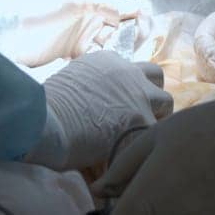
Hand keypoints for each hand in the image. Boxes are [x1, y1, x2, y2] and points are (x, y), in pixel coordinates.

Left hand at [0, 0, 147, 65]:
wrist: (8, 32)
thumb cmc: (40, 6)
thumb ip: (107, 3)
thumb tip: (139, 8)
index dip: (140, 10)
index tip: (141, 25)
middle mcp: (96, 8)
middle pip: (128, 20)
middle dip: (133, 32)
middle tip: (129, 44)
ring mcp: (87, 30)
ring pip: (117, 40)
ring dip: (120, 47)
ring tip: (112, 54)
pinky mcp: (79, 50)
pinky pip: (102, 55)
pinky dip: (106, 59)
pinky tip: (102, 63)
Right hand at [24, 51, 173, 171]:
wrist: (47, 119)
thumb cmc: (48, 104)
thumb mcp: (70, 79)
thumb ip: (89, 83)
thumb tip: (89, 98)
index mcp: (109, 60)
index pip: (131, 69)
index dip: (129, 87)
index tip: (122, 102)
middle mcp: (129, 73)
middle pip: (156, 76)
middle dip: (151, 94)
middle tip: (141, 113)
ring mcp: (139, 96)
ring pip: (166, 101)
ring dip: (158, 115)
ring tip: (144, 134)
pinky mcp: (142, 122)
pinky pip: (156, 132)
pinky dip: (147, 142)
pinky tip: (137, 153)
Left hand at [93, 86, 214, 213]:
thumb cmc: (207, 127)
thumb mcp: (159, 136)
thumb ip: (124, 165)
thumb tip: (99, 190)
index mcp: (149, 194)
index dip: (117, 213)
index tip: (119, 204)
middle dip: (141, 211)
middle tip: (150, 193)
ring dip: (166, 211)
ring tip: (180, 188)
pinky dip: (190, 211)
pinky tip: (200, 194)